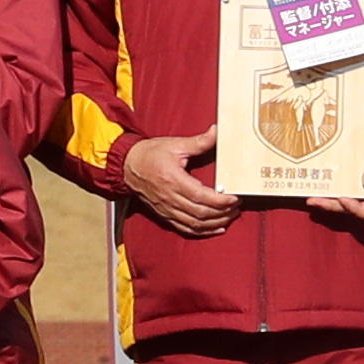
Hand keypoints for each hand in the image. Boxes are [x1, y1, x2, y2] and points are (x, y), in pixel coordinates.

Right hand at [119, 132, 233, 236]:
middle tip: (237, 207)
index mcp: (173, 180)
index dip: (221, 201)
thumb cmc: (150, 154)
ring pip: (195, 224)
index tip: (235, 198)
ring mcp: (167, 208)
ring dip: (215, 223)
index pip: (202, 196)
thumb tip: (217, 132)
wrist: (127, 165)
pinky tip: (216, 228)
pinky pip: (185, 228)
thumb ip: (199, 142)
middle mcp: (170, 197)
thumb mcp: (175, 145)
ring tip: (230, 216)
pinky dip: (202, 231)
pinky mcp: (164, 214)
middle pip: (201, 213)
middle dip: (223, 213)